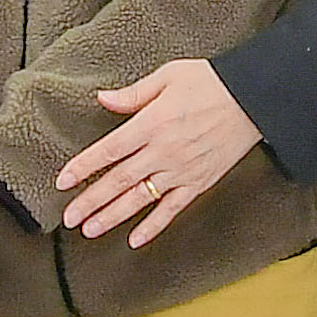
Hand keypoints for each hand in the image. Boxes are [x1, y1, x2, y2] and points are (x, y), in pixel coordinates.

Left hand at [54, 61, 260, 248]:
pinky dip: (153, 226)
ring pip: (140, 199)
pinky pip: (172, 209)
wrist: (253, 99)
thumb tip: (103, 99)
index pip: (108, 150)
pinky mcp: (199, 182)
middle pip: (118, 180)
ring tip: (90, 230)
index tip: (63, 182)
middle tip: (69, 218)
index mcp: (151, 124)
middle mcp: (162, 151)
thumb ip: (133, 94)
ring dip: (113, 216)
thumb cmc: (210, 82)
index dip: (83, 167)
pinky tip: (135, 240)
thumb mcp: (168, 76)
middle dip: (90, 201)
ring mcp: (181, 170)